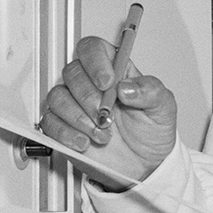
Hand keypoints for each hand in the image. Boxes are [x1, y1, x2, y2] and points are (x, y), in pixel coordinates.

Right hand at [42, 34, 178, 168]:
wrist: (144, 164)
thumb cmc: (150, 130)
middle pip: (72, 73)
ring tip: (103, 134)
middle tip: (108, 116)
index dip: (95, 62)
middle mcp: (90, 84)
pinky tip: (85, 141)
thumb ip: (150, 91)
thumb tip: (127, 86)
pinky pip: (50, 122)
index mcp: (114, 70)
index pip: (92, 49)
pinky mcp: (62, 126)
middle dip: (89, 97)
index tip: (107, 82)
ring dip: (79, 118)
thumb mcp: (163, 107)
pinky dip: (66, 133)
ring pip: (58, 97)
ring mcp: (74, 105)